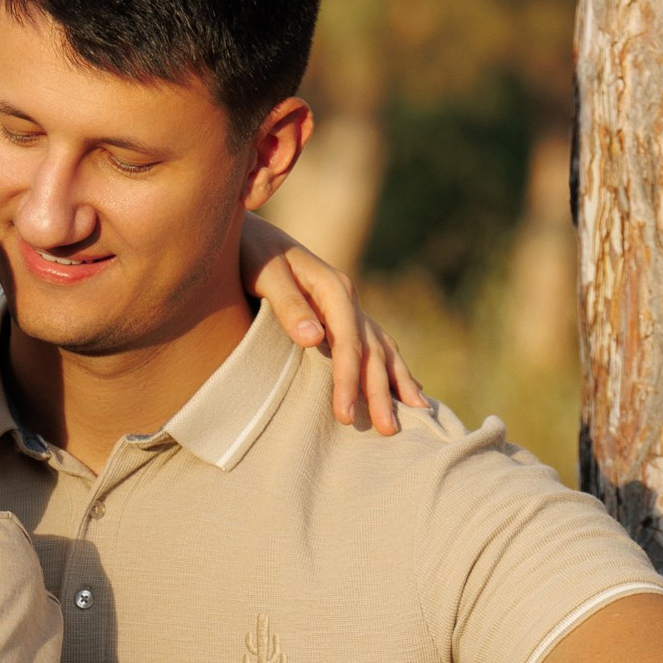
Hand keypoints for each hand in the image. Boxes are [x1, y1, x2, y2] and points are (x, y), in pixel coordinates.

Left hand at [240, 216, 424, 436]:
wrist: (246, 231)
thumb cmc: (249, 253)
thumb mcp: (264, 273)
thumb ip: (287, 304)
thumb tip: (314, 338)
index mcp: (332, 288)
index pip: (348, 342)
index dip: (348, 379)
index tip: (344, 414)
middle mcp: (346, 297)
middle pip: (372, 350)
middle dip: (380, 391)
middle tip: (386, 430)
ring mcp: (346, 306)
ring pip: (381, 347)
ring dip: (396, 381)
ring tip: (416, 413)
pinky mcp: (338, 314)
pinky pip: (374, 344)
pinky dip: (392, 367)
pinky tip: (405, 387)